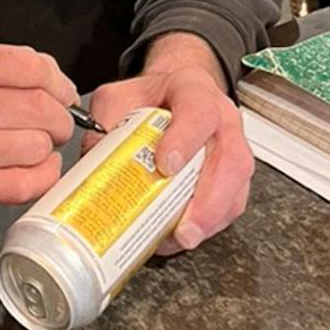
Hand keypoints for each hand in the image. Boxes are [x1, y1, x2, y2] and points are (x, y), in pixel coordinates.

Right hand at [0, 41, 77, 203]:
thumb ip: (8, 66)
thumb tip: (59, 84)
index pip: (28, 66)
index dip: (57, 80)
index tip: (62, 90)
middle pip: (38, 108)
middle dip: (60, 115)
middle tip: (56, 118)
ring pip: (36, 146)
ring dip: (47, 144)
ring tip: (34, 139)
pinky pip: (24, 184)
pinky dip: (44, 174)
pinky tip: (36, 163)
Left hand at [86, 31, 252, 253]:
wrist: (173, 93)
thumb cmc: (152, 97)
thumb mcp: (120, 97)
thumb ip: (105, 123)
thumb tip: (92, 160)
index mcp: (194, 91)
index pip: (198, 111)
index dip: (185, 140)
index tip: (166, 165)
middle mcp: (222, 120)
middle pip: (231, 160)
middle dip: (209, 200)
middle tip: (184, 227)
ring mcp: (234, 148)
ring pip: (237, 187)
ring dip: (211, 219)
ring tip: (182, 238)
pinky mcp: (233, 176)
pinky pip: (232, 203)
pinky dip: (209, 224)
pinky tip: (183, 236)